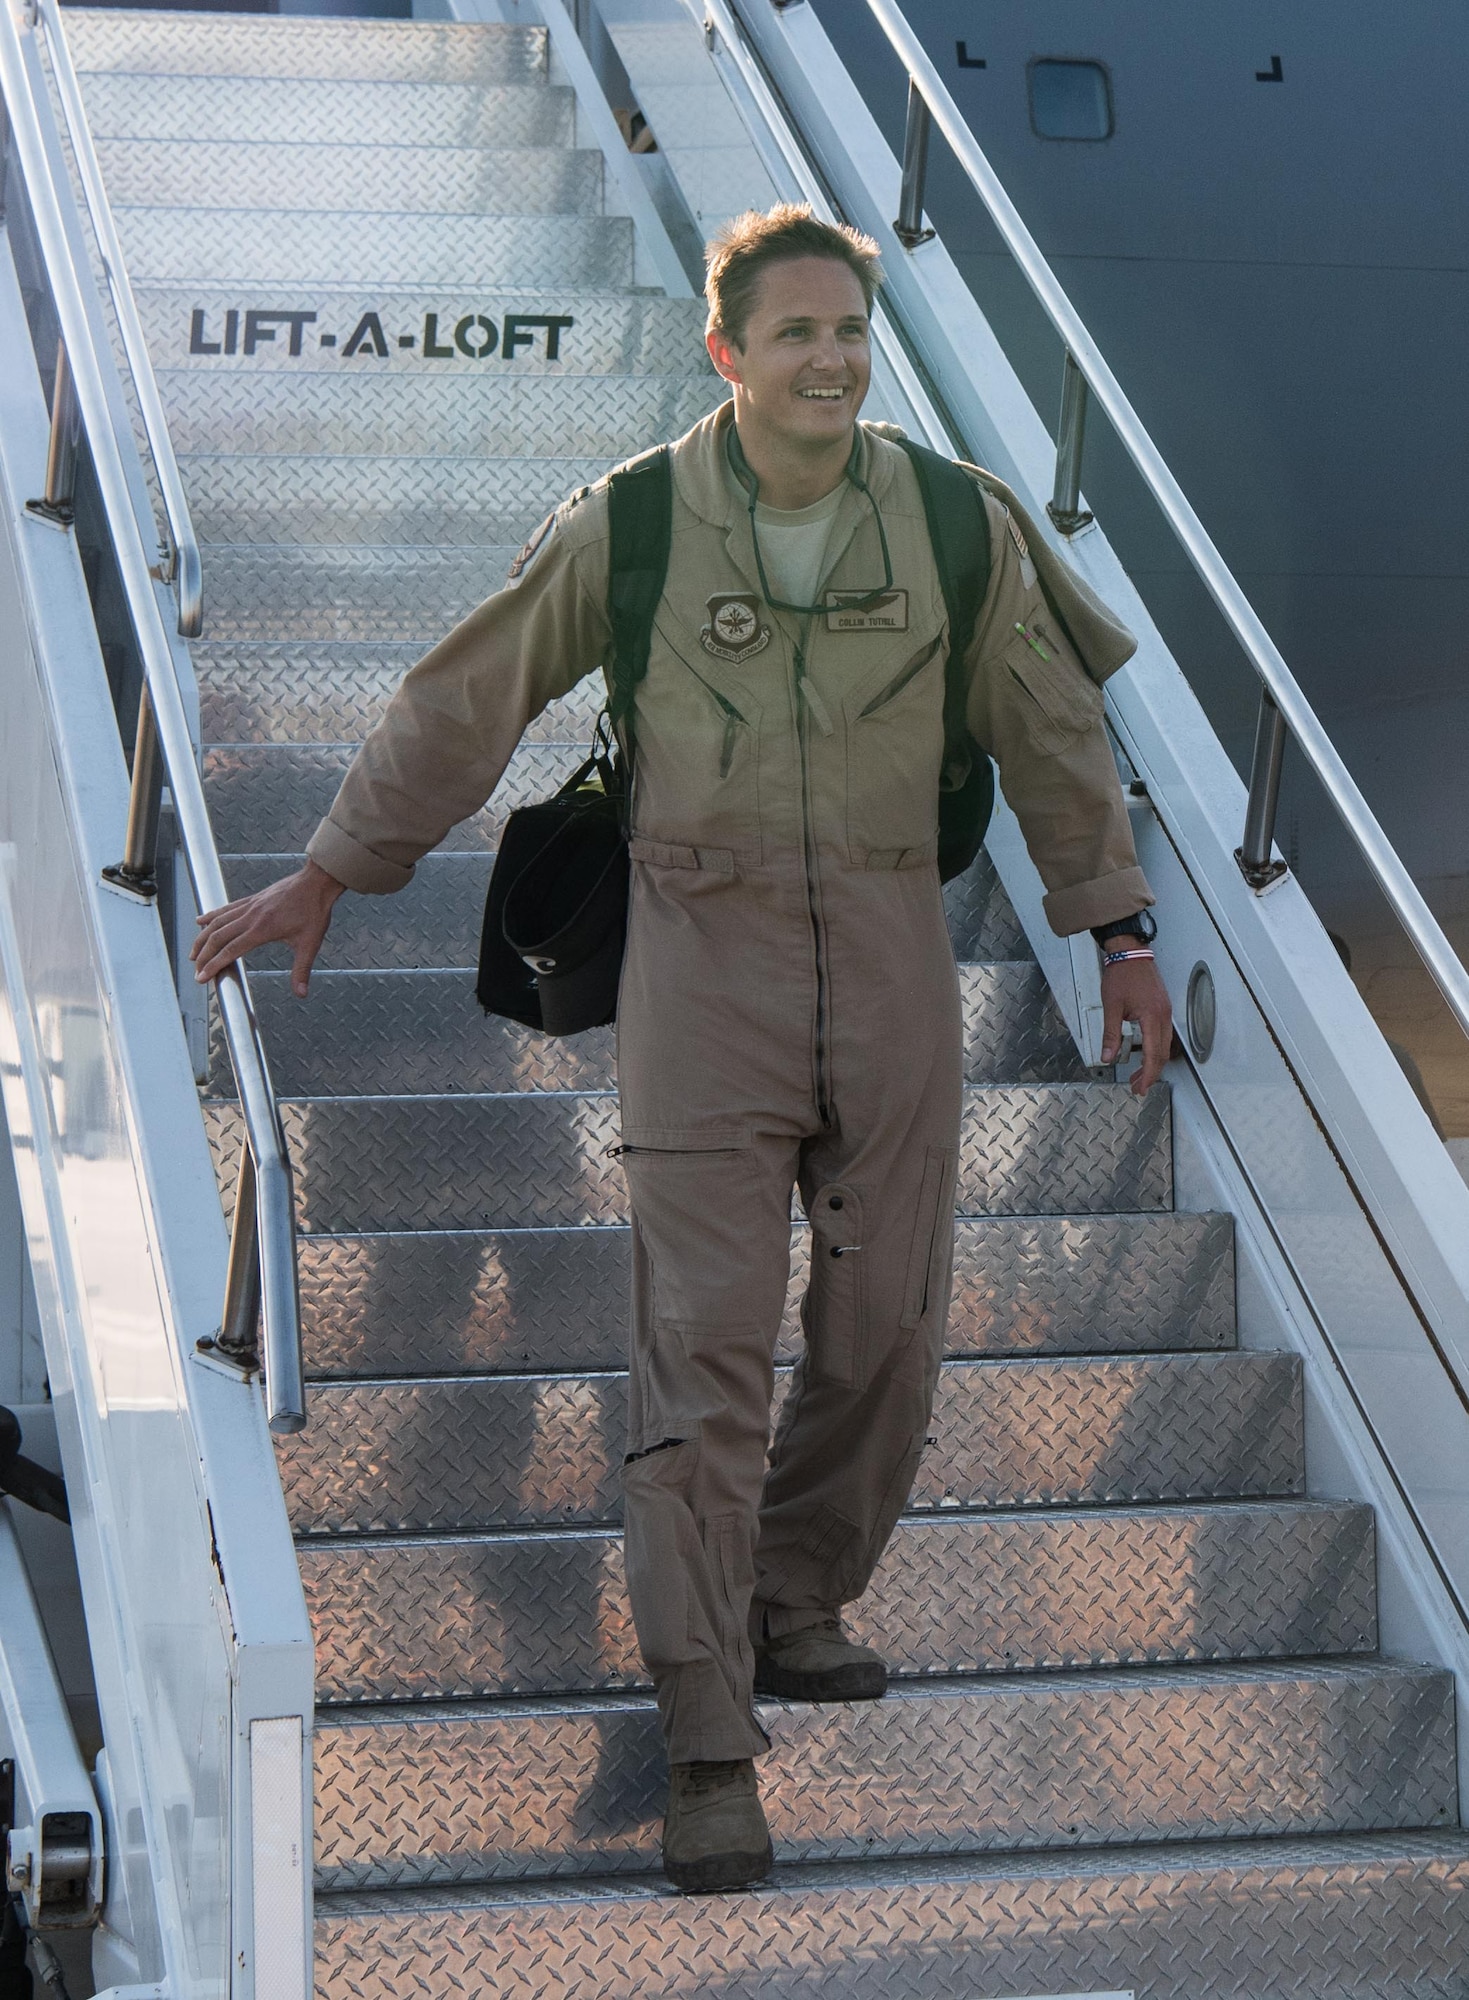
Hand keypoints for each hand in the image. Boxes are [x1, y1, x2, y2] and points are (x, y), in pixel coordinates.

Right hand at [190, 859, 344, 997]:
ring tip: (193, 954)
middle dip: (203, 956)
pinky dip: (210, 916)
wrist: (316, 882)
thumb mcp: (310, 944)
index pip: (230, 950)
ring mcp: (249, 906)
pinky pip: (225, 908)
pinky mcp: (251, 899)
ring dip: (202, 938)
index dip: (213, 965)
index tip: (201, 978)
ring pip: (217, 922)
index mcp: (262, 929)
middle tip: (196, 971)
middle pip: (217, 937)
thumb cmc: (314, 911)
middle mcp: (250, 917)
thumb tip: (301, 994)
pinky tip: (200, 921)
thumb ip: (302, 970)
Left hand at [1100, 956, 1172, 1094]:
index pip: (1153, 1054)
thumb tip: (1107, 1056)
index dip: (1148, 1074)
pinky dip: (1156, 1049)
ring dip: (1154, 1062)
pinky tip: (1146, 1054)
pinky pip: (1164, 1035)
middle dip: (1151, 1073)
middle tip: (1138, 1086)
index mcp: (1152, 1017)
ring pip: (1165, 1045)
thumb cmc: (1122, 975)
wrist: (1130, 953)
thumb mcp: (1111, 1007)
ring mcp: (1165, 1012)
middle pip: (1162, 1054)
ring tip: (1140, 1075)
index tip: (1140, 1087)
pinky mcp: (1163, 1008)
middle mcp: (1164, 1016)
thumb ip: (1110, 1034)